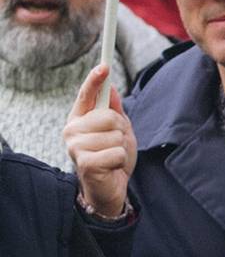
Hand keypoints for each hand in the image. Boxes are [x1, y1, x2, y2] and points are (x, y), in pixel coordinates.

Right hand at [64, 64, 137, 218]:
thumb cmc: (112, 158)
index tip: (104, 66)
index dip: (95, 80)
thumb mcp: (118, 130)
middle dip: (120, 130)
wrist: (109, 189)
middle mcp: (72, 130)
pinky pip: (116, 152)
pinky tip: (111, 167)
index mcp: (79, 119)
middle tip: (115, 143)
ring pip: (114, 135)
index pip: (86, 95)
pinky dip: (120, 160)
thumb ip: (114, 110)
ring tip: (112, 157)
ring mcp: (76, 147)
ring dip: (121, 148)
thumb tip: (111, 87)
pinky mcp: (85, 163)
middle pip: (108, 116)